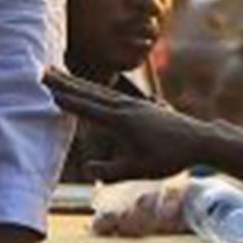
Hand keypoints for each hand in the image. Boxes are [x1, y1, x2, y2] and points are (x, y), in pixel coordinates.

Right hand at [44, 68, 216, 180]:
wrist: (199, 141)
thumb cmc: (170, 157)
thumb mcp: (139, 169)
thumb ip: (112, 171)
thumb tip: (87, 169)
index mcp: (122, 120)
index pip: (88, 108)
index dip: (66, 100)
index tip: (46, 91)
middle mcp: (125, 106)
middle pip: (89, 91)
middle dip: (65, 81)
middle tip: (43, 71)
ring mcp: (133, 103)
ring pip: (98, 89)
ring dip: (76, 81)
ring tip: (59, 72)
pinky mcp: (139, 104)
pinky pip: (110, 93)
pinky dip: (93, 87)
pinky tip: (89, 88)